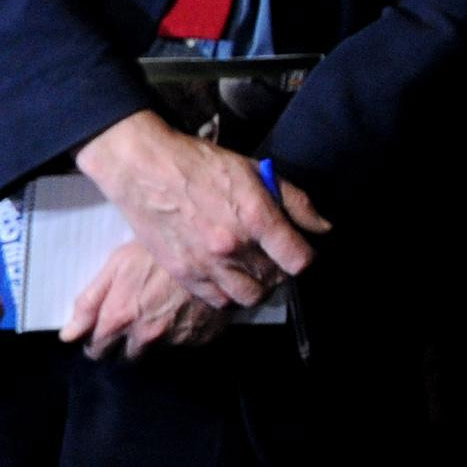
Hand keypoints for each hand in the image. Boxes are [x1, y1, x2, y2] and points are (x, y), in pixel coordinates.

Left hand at [59, 238, 228, 360]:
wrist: (209, 249)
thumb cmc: (157, 252)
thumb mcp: (117, 266)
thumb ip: (89, 303)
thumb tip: (68, 335)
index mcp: (120, 319)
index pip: (97, 351)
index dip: (97, 341)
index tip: (102, 331)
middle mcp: (146, 335)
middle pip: (125, 357)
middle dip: (122, 344)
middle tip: (131, 320)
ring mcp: (175, 340)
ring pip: (153, 354)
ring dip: (150, 342)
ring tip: (156, 313)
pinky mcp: (200, 338)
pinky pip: (181, 347)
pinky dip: (178, 335)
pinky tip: (179, 314)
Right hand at [74, 111, 325, 311]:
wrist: (145, 171)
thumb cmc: (199, 166)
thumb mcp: (254, 171)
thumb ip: (294, 201)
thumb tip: (322, 228)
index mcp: (256, 217)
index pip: (299, 260)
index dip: (305, 257)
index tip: (298, 251)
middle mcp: (233, 246)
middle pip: (275, 280)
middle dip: (279, 270)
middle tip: (271, 257)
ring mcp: (206, 264)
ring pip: (248, 297)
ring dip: (255, 286)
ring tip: (250, 270)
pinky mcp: (184, 273)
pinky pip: (218, 300)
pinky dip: (228, 293)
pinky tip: (226, 276)